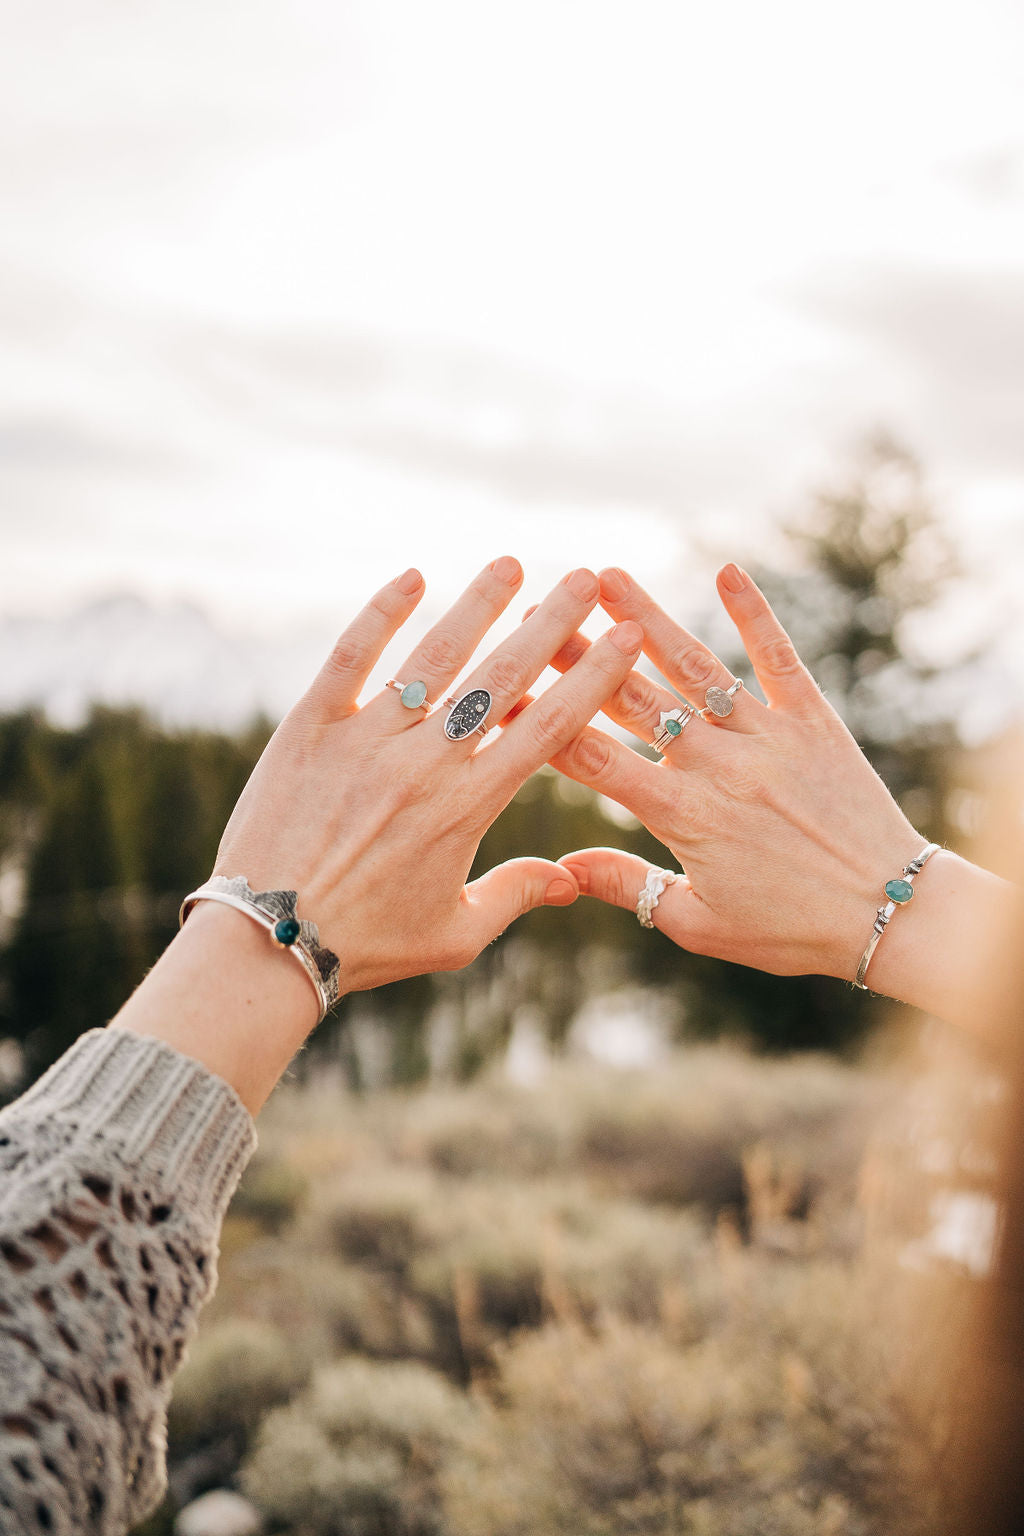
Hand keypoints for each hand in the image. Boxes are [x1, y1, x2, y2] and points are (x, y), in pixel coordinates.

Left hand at [115, 558, 643, 1108]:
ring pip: (434, 657)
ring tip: (510, 564)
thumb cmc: (365, 945)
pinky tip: (411, 576)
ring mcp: (365, 740)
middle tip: (583, 578)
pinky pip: (351, 658)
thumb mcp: (454, 934)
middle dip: (549, 623)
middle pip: (501, 678)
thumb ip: (515, 895)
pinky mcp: (309, 728)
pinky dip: (380, 615)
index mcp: (467, 808)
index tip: (625, 637)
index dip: (592, 679)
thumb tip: (573, 880)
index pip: (547, 727)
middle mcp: (424, 764)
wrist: (266, 942)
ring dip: (476, 606)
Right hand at [549, 564, 1013, 1019]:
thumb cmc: (791, 930)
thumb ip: (630, 887)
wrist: (890, 913)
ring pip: (695, 668)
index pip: (595, 760)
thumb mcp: (701, 925)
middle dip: (579, 655)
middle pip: (633, 700)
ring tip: (605, 577)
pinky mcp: (813, 721)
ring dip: (648, 618)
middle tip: (537, 614)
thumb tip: (563, 868)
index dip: (543, 723)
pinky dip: (756, 614)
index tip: (501, 692)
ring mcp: (768, 737)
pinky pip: (780, 658)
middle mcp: (720, 766)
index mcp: (685, 816)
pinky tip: (729, 569)